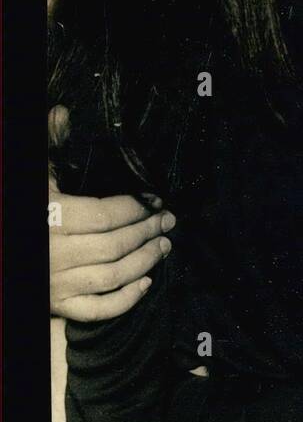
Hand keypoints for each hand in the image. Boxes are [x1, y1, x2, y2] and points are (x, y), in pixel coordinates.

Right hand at [48, 104, 173, 321]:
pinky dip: (125, 301)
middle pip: (115, 245)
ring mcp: (57, 284)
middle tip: (168, 222)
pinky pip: (97, 310)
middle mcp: (54, 254)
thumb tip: (64, 112)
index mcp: (51, 218)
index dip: (136, 208)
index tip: (158, 201)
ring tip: (164, 247)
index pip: (105, 215)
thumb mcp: (32, 175)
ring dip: (145, 262)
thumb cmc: (16, 207)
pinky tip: (146, 284)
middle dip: (148, 232)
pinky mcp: (58, 306)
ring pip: (112, 276)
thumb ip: (48, 144)